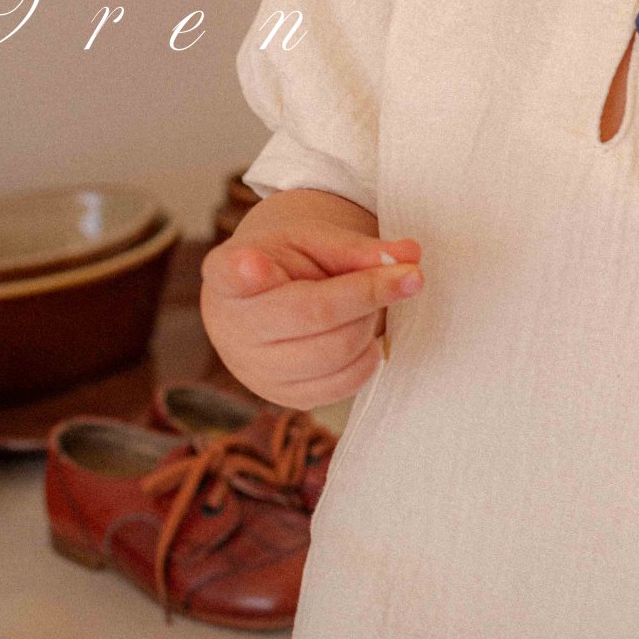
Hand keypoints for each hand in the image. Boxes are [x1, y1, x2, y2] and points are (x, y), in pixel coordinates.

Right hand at [199, 220, 422, 410]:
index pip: (231, 274)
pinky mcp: (282, 397)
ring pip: (334, 354)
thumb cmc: (287, 264)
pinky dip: (367, 358)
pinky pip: (341, 385)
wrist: (259, 303)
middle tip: (401, 277)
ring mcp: (254, 369)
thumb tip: (410, 254)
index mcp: (228, 272)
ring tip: (369, 305)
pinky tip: (362, 332)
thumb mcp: (314, 241)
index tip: (251, 263)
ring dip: (370, 325)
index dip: (242, 272)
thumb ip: (359, 248)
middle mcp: (232, 327)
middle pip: (313, 315)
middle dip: (370, 295)